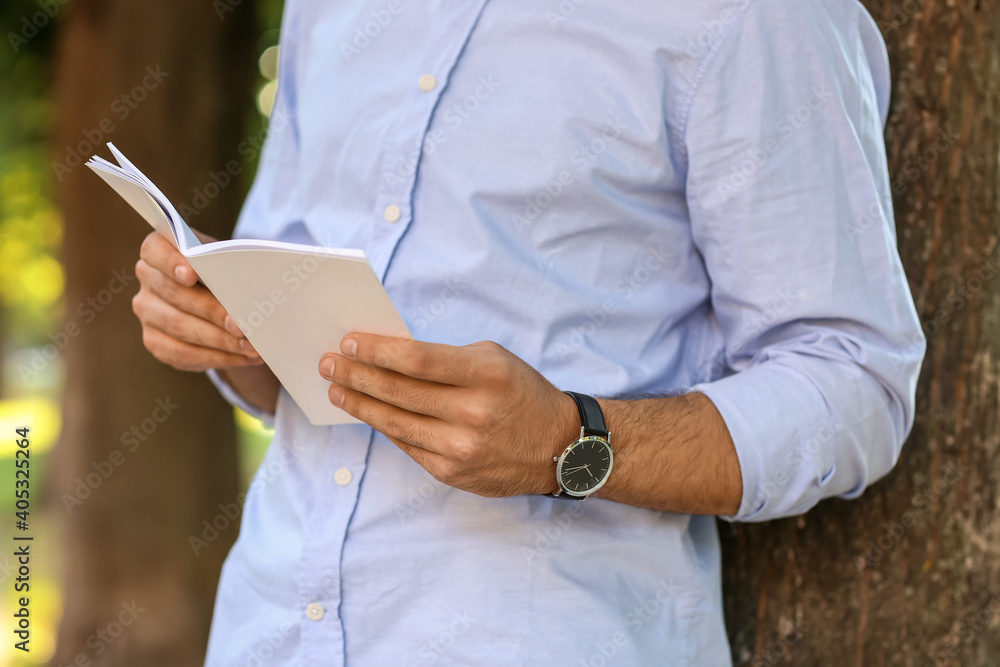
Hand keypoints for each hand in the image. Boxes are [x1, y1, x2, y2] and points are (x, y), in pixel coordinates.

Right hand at [132, 230, 262, 371]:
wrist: (222, 298)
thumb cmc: (227, 272)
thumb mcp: (230, 261)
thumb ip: (232, 266)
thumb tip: (253, 287)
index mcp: (160, 248)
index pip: (155, 249)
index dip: (171, 261)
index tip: (191, 274)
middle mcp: (148, 277)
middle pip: (175, 294)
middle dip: (213, 313)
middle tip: (243, 327)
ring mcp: (147, 310)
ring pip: (180, 327)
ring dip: (220, 340)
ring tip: (251, 347)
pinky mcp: (154, 340)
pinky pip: (182, 353)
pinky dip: (216, 357)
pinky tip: (242, 357)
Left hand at [318, 335, 579, 496]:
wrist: (560, 446)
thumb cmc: (522, 394)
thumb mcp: (493, 360)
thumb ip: (445, 358)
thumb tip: (390, 355)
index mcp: (485, 375)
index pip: (415, 359)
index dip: (376, 350)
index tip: (350, 342)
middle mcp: (472, 413)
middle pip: (397, 392)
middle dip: (356, 375)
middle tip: (329, 364)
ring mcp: (460, 447)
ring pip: (394, 423)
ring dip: (359, 404)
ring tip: (337, 389)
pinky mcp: (452, 472)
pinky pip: (407, 445)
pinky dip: (385, 427)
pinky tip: (368, 413)